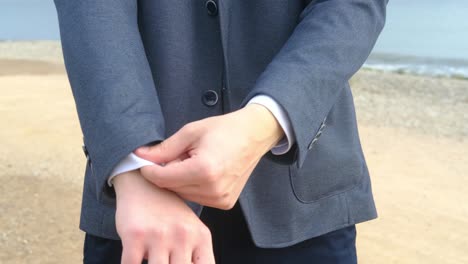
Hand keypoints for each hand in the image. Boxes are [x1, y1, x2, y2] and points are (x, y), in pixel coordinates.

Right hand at [113, 170, 214, 263]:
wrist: (143, 183)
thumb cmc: (169, 214)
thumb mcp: (191, 231)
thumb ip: (196, 257)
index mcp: (200, 237)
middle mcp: (183, 235)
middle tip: (165, 260)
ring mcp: (159, 235)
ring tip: (152, 257)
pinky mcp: (135, 235)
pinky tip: (134, 258)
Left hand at [134, 104, 283, 209]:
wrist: (254, 135)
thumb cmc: (224, 130)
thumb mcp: (191, 132)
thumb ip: (165, 148)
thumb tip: (140, 156)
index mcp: (203, 170)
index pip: (162, 178)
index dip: (149, 169)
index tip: (144, 160)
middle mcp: (213, 190)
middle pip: (171, 188)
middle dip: (167, 173)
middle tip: (177, 155)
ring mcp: (220, 199)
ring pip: (183, 195)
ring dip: (180, 180)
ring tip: (192, 161)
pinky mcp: (225, 203)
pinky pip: (197, 198)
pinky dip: (193, 186)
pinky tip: (202, 171)